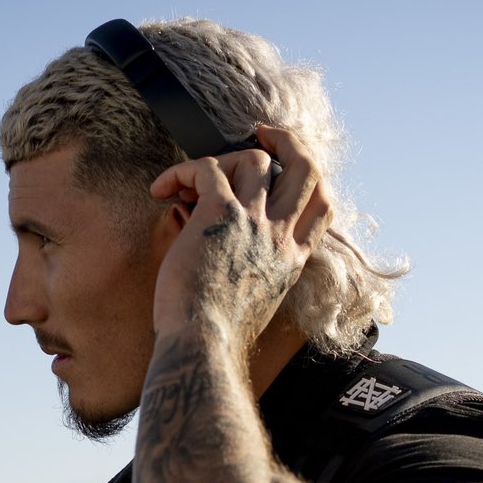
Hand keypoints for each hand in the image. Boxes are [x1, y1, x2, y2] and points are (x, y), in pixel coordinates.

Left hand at [148, 124, 332, 345]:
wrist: (203, 349)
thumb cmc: (216, 337)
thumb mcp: (254, 303)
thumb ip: (257, 270)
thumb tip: (234, 251)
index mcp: (292, 259)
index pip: (322, 203)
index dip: (307, 176)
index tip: (283, 165)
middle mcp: (280, 237)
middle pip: (306, 167)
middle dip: (286, 140)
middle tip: (260, 133)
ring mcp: (254, 223)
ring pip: (254, 159)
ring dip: (220, 160)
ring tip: (189, 181)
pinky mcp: (219, 215)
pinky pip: (206, 168)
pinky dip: (180, 171)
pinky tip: (160, 190)